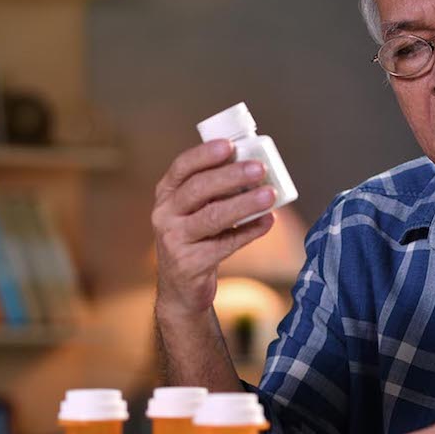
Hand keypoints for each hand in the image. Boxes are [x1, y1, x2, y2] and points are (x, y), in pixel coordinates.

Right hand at [151, 139, 276, 314]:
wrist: (181, 288)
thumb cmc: (196, 239)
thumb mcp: (196, 211)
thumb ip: (217, 191)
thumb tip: (256, 169)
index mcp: (166, 194)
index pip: (182, 167)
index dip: (205, 154)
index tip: (230, 145)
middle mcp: (164, 215)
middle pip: (198, 189)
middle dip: (231, 176)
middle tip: (259, 169)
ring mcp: (174, 240)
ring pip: (212, 217)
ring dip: (245, 204)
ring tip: (270, 195)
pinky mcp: (189, 264)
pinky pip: (225, 244)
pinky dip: (250, 232)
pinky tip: (267, 222)